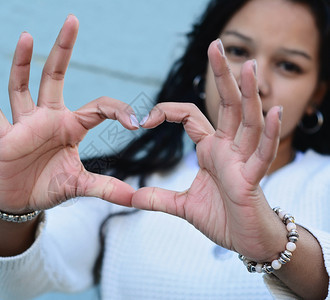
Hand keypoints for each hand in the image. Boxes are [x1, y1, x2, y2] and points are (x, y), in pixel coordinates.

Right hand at [0, 15, 137, 213]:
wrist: (20, 202)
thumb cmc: (48, 187)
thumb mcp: (79, 186)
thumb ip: (104, 188)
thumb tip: (133, 198)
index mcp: (70, 127)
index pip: (97, 108)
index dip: (118, 111)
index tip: (136, 123)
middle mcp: (48, 118)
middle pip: (54, 77)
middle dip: (62, 50)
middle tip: (72, 20)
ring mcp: (25, 125)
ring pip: (22, 88)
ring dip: (22, 63)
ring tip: (27, 36)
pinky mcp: (5, 138)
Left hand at [132, 40, 283, 261]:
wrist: (246, 241)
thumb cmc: (221, 218)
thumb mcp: (183, 206)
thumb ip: (159, 198)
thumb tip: (131, 198)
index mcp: (211, 150)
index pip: (190, 117)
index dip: (167, 111)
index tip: (144, 119)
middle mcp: (228, 149)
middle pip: (226, 105)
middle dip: (222, 76)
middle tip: (215, 45)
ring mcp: (242, 161)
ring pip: (247, 120)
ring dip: (248, 93)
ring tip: (247, 65)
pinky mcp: (253, 179)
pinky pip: (263, 153)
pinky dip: (268, 133)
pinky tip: (273, 111)